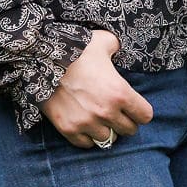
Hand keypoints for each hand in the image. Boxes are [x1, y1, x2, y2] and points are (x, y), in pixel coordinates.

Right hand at [41, 30, 153, 147]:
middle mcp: (106, 111)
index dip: (141, 111)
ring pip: (107, 139)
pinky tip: (87, 126)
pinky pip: (86, 144)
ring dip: (107, 130)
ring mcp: (86, 122)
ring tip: (101, 120)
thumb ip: (117, 47)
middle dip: (126, 122)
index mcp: (120, 92)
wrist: (42, 60)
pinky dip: (88, 137)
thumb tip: (119, 48)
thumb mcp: (105, 41)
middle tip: (118, 114)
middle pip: (129, 130)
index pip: (145, 116)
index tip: (135, 108)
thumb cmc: (76, 50)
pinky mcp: (68, 129)